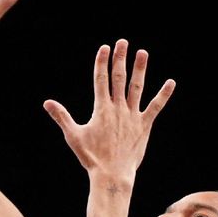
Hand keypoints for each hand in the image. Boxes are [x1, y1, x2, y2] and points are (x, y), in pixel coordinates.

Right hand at [43, 39, 175, 179]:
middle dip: (120, 59)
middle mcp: (118, 109)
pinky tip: (171, 82)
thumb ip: (61, 116)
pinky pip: (155, 107)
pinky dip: (163, 95)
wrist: (112, 174)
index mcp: (101, 109)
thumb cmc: (91, 157)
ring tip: (142, 53)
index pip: (101, 79)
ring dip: (140, 69)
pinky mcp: (144, 126)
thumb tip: (47, 102)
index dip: (102, 62)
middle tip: (123, 42)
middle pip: (118, 78)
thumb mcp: (73, 136)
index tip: (105, 48)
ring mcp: (132, 116)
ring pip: (137, 88)